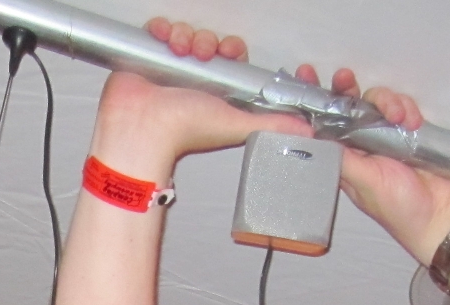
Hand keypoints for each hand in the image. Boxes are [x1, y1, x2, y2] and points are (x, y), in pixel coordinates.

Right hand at [92, 19, 311, 173]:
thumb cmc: (184, 130)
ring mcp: (169, 67)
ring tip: (180, 51)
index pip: (230, 58)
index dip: (232, 49)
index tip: (228, 52)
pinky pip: (159, 31)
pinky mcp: (147, 58)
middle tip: (203, 54)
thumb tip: (304, 130)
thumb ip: (270, 124)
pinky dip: (162, 29)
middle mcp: (193, 78)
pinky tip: (164, 39)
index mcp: (214, 90)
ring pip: (186, 33)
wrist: (144, 130)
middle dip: (208, 41)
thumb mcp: (236, 124)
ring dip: (186, 35)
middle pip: (209, 42)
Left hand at [327, 73, 449, 262]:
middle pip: (348, 106)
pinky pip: (402, 108)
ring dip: (386, 102)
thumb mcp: (362, 182)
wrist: (442, 215)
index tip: (305, 78)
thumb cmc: (400, 210)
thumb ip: (339, 157)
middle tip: (344, 77)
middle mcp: (361, 146)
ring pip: (376, 102)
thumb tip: (311, 135)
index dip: (314, 104)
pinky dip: (406, 109)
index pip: (322, 127)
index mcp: (344, 160)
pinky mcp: (407, 131)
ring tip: (398, 117)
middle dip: (345, 88)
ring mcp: (385, 137)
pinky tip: (412, 123)